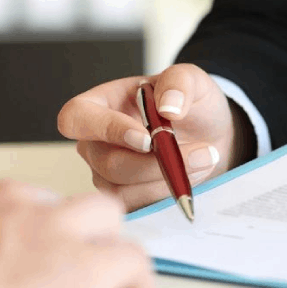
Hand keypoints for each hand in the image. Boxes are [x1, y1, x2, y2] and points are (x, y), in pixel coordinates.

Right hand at [57, 64, 254, 210]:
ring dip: (167, 180)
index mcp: (100, 105)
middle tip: (201, 152)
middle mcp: (96, 143)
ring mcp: (107, 175)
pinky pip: (139, 207)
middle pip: (108, 163)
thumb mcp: (193, 81)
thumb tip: (168, 107)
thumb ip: (180, 82)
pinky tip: (190, 178)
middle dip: (156, 163)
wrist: (210, 134)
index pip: (76, 118)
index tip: (148, 138)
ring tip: (202, 160)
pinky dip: (168, 195)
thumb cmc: (191, 104)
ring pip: (124, 191)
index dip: (106, 129)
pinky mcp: (127, 198)